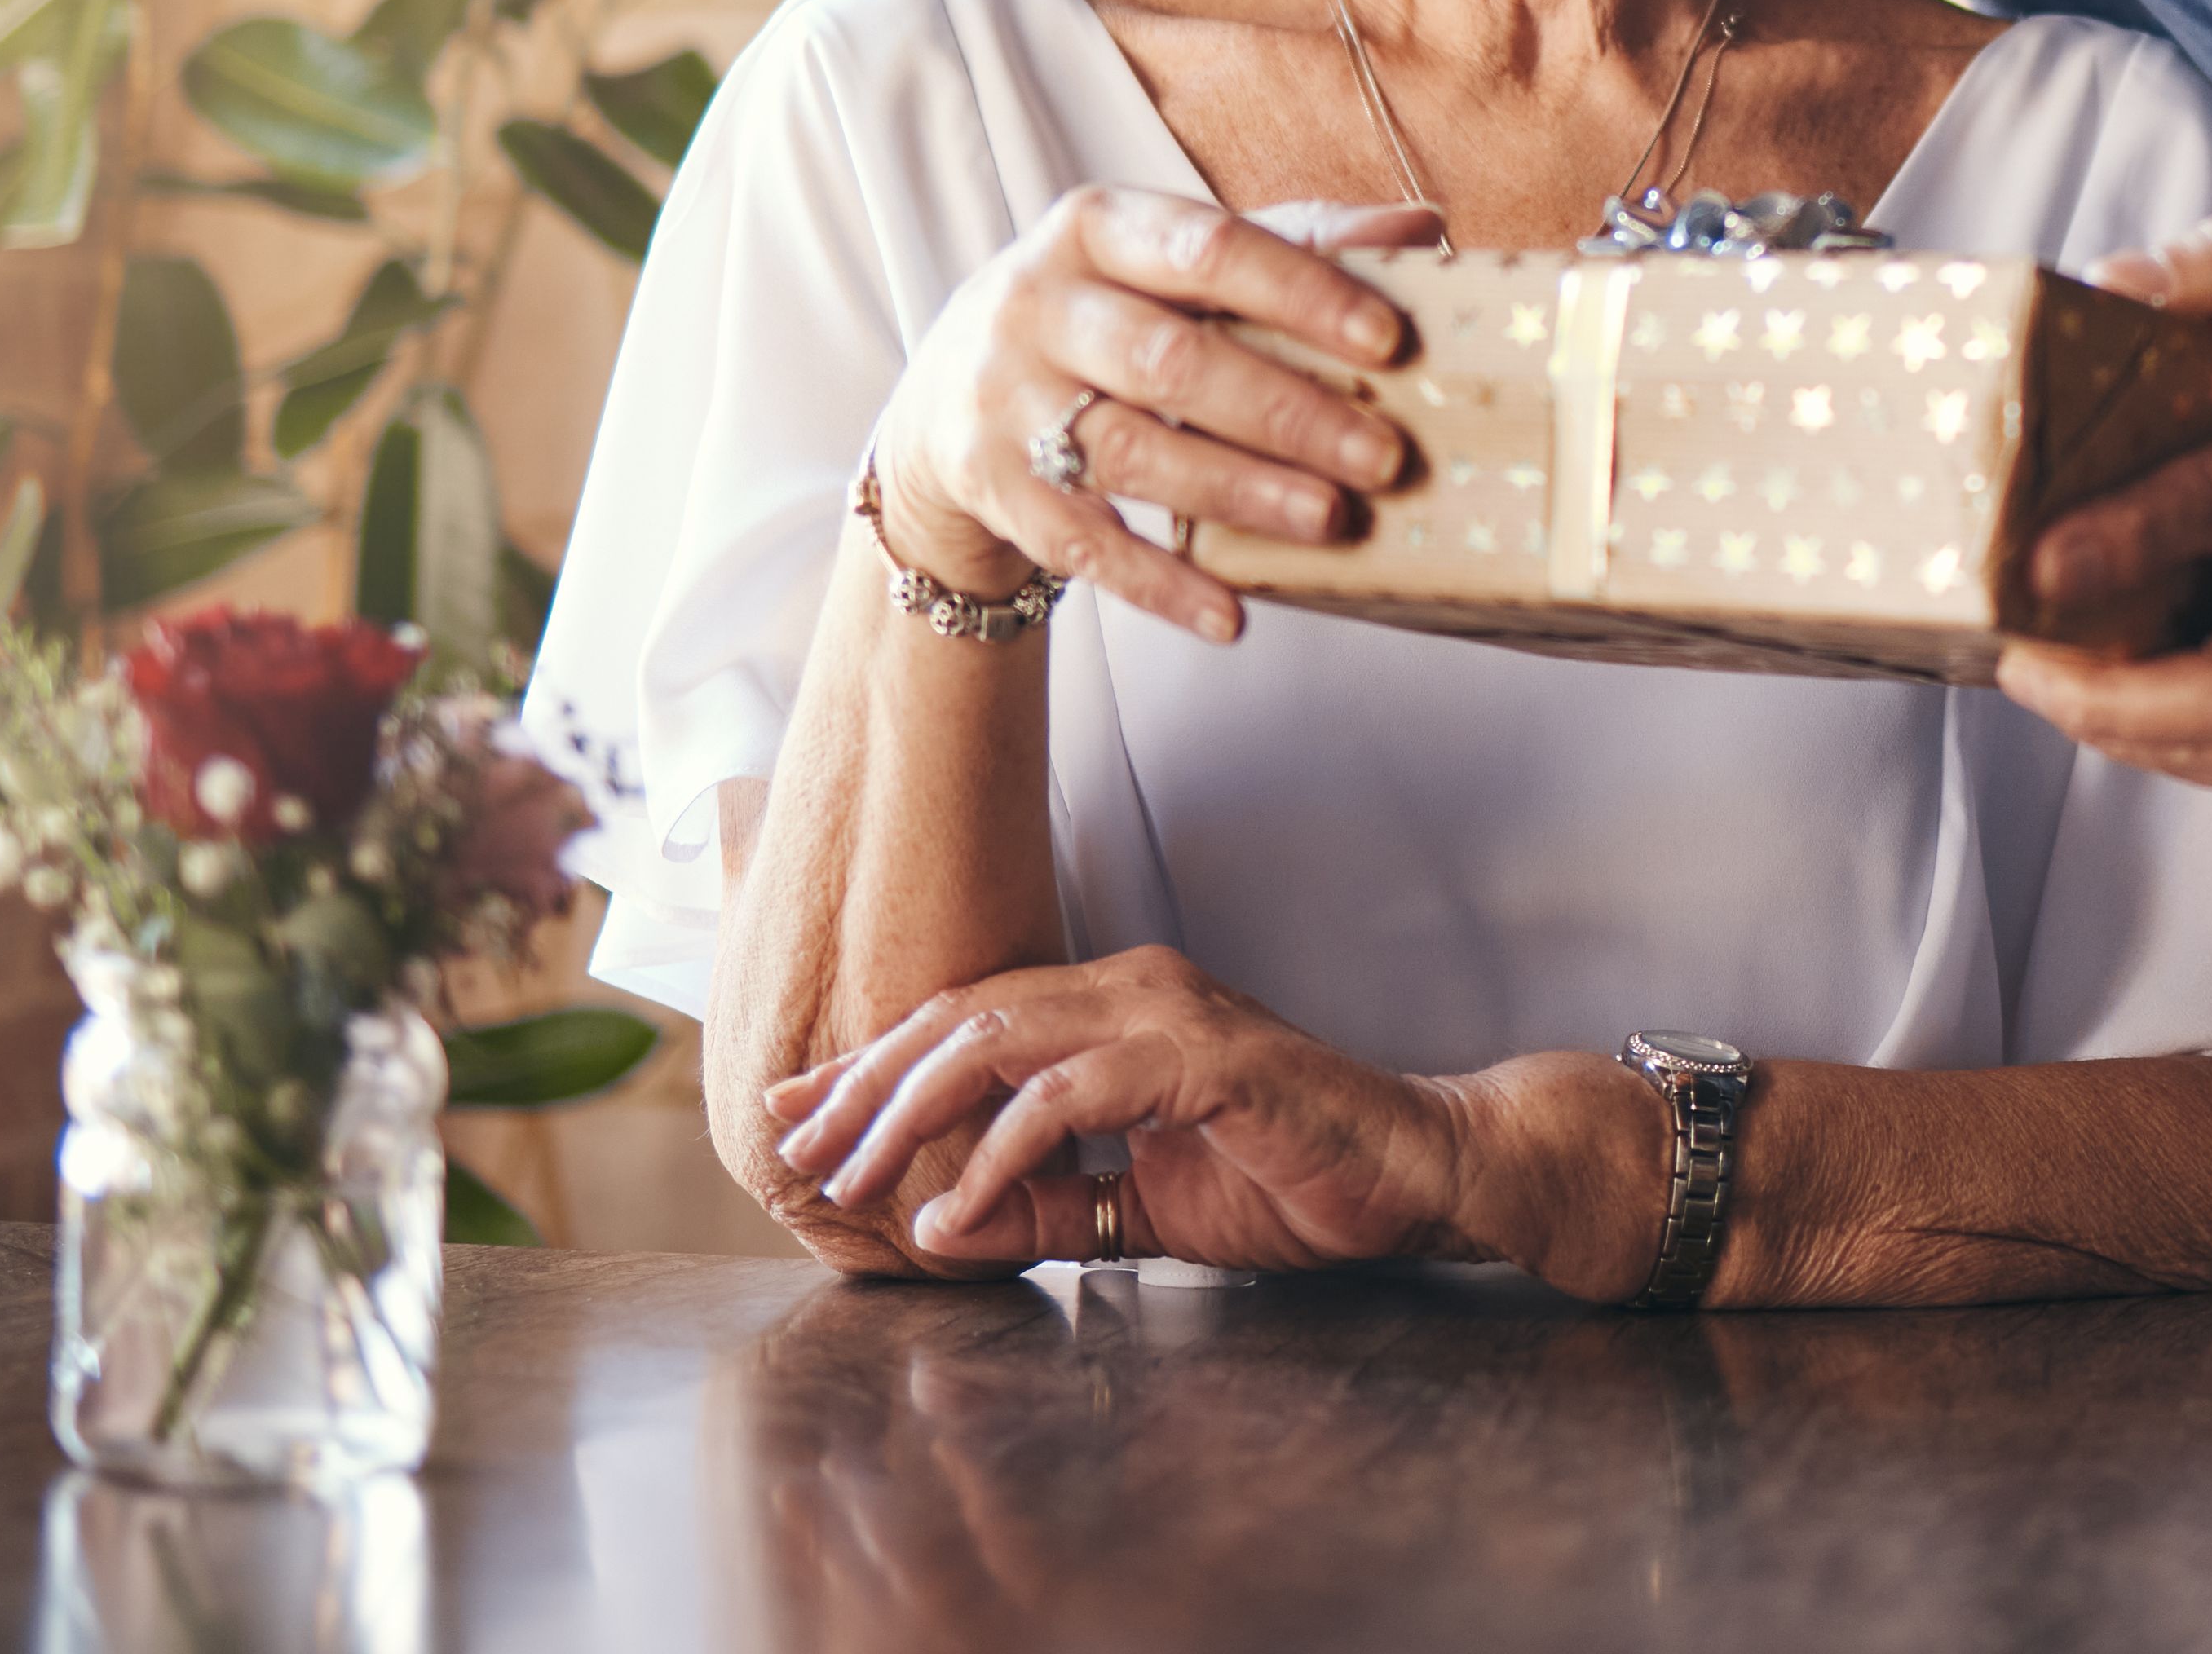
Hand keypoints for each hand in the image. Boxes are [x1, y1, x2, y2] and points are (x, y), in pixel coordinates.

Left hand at [763, 945, 1481, 1274]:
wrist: (1414, 1177)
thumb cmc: (1288, 1181)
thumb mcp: (1136, 1206)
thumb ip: (1043, 1206)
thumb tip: (933, 1223)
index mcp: (1112, 1006)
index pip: (965, 1016)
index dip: (873, 1063)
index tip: (797, 1109)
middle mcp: (1130, 989)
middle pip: (960, 1017)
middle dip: (865, 1085)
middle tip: (796, 1147)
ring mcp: (1168, 1014)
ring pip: (997, 1041)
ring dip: (910, 1113)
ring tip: (854, 1180)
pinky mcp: (1204, 1059)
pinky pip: (1070, 1098)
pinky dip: (1000, 1153)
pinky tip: (954, 1212)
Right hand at [869, 190, 1440, 641]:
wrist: (949, 392)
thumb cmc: (1108, 313)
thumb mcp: (1176, 262)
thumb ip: (1295, 242)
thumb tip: (1419, 227)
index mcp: (1096, 226)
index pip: (1207, 247)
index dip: (1300, 293)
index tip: (1388, 342)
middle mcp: (1038, 304)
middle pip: (1169, 361)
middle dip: (1285, 412)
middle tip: (1385, 457)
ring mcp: (1004, 399)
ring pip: (1130, 454)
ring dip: (1237, 492)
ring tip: (1331, 521)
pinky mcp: (993, 486)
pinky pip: (1082, 545)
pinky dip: (1159, 584)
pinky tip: (1231, 615)